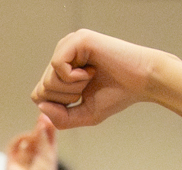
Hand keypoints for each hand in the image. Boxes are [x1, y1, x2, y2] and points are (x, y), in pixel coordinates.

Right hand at [5, 116, 59, 169]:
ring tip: (37, 131)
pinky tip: (27, 139)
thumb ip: (44, 138)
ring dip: (32, 134)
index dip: (50, 125)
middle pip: (38, 133)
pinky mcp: (12, 157)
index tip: (51, 116)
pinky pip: (14, 143)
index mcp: (48, 151)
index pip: (50, 134)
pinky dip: (20, 139)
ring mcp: (23, 153)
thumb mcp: (47, 154)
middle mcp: (35, 151)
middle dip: (41, 125)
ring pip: (27, 137)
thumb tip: (41, 122)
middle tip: (43, 115)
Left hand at [32, 30, 167, 129]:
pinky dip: (74, 78)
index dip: (59, 106)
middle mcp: (63, 54)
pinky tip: (92, 71)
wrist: (143, 82)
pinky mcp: (78, 39)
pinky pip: (57, 66)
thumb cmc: (117, 96)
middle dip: (66, 98)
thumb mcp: (83, 114)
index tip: (82, 97)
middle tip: (89, 86)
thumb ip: (59, 117)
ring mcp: (69, 44)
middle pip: (41, 90)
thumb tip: (41, 105)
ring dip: (72, 88)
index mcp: (61, 69)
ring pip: (48, 81)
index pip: (38, 95)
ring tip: (92, 77)